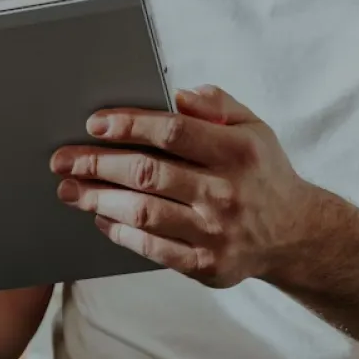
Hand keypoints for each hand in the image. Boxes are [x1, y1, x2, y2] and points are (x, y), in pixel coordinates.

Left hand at [50, 86, 322, 287]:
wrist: (296, 234)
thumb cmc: (261, 171)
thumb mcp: (253, 127)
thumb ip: (217, 104)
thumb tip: (176, 93)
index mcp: (238, 151)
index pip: (173, 131)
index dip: (129, 125)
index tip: (93, 124)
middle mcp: (226, 192)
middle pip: (148, 174)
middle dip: (97, 164)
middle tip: (62, 160)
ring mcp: (216, 232)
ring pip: (143, 213)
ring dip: (99, 199)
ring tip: (70, 190)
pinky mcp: (207, 266)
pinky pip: (153, 249)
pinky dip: (120, 233)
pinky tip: (101, 218)